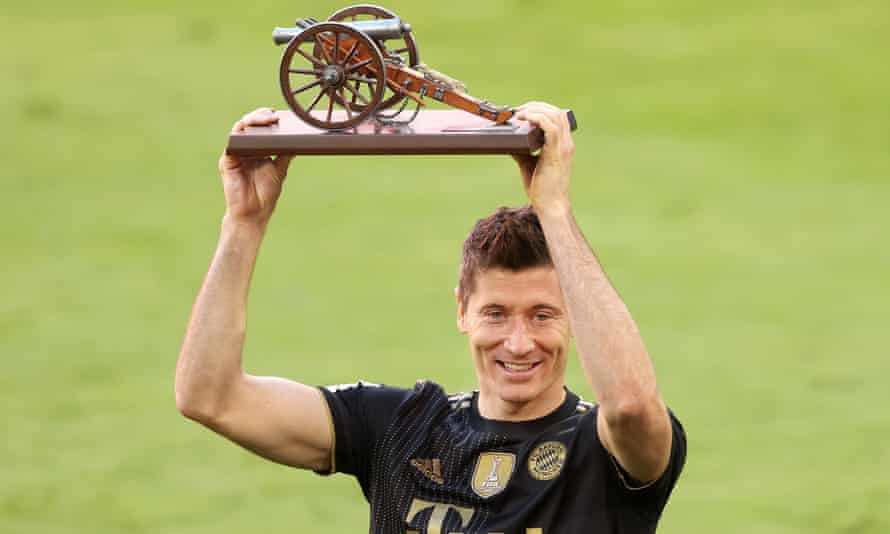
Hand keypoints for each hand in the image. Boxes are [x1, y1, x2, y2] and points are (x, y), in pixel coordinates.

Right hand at [218, 108, 292, 227]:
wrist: (253, 214)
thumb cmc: (265, 194)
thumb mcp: (280, 170)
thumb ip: (285, 154)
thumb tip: (299, 140)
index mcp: (256, 150)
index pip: (260, 128)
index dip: (268, 118)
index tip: (280, 115)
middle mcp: (245, 149)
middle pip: (250, 124)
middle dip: (261, 116)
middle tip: (274, 115)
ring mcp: (235, 153)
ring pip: (240, 129)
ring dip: (252, 121)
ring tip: (266, 120)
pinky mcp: (227, 160)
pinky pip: (233, 142)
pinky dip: (242, 135)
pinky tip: (253, 133)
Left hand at [512, 102, 574, 215]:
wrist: (551, 205)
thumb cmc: (541, 188)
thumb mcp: (528, 164)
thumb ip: (521, 152)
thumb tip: (508, 143)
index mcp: (562, 144)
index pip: (557, 117)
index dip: (541, 109)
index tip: (524, 111)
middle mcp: (566, 143)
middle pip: (556, 111)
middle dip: (537, 106)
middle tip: (519, 110)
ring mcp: (563, 147)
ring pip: (555, 115)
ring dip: (536, 109)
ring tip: (520, 113)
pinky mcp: (556, 153)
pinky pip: (550, 127)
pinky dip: (537, 118)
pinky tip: (525, 118)